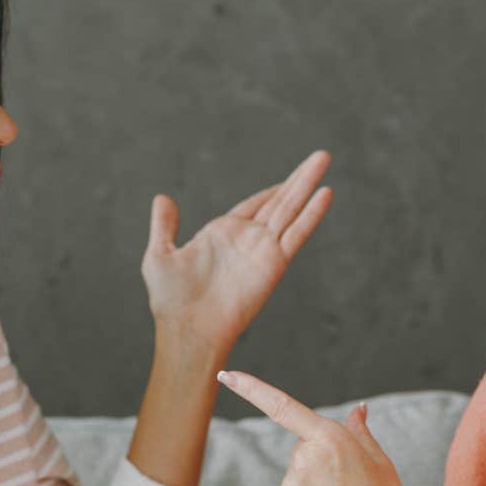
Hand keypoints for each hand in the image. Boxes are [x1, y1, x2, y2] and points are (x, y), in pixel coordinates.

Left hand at [142, 150, 332, 358]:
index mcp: (222, 234)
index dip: (272, 190)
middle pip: (279, 201)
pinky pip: (296, 233)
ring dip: (308, 184)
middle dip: (299, 178)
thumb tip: (162, 198)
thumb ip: (164, 226)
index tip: (290, 177)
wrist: (188, 329)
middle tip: (321, 156)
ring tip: (324, 158)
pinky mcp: (274, 263)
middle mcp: (247, 239)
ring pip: (291, 209)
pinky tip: (325, 193)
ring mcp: (263, 249)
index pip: (254, 205)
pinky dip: (311, 214)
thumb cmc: (171, 300)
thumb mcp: (160, 255)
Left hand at [215, 370, 415, 485]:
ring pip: (295, 476)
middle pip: (301, 449)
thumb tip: (357, 409)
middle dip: (319, 460)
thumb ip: (358, 431)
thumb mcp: (379, 460)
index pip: (282, 406)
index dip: (250, 388)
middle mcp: (304, 460)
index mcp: (330, 439)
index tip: (225, 375)